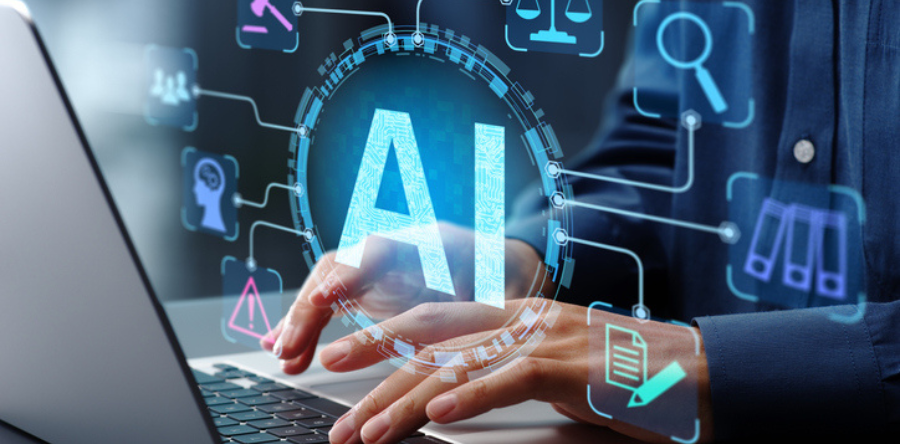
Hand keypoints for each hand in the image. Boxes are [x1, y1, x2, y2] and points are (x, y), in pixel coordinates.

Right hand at [260, 223, 544, 373]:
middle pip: (338, 267)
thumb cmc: (506, 280)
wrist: (505, 271)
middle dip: (310, 306)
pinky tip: (287, 350)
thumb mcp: (501, 289)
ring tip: (284, 357)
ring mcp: (377, 268)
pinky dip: (309, 328)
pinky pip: (329, 305)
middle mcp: (394, 249)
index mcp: (428, 240)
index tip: (326, 297)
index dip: (348, 273)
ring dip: (302, 322)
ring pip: (327, 287)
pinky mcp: (369, 291)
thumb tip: (471, 320)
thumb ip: (480, 300)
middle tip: (290, 346)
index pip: (376, 249)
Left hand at [319, 300, 712, 443]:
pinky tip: (440, 414)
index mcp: (518, 316)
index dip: (384, 336)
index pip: (437, 321)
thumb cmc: (630, 378)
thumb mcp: (557, 368)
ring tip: (366, 430)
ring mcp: (549, 338)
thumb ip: (508, 371)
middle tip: (326, 381)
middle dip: (375, 356)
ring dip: (407, 398)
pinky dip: (473, 395)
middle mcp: (525, 319)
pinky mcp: (575, 367)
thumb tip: (454, 395)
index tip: (343, 360)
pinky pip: (513, 378)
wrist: (704, 375)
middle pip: (434, 333)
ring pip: (462, 361)